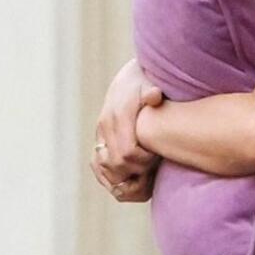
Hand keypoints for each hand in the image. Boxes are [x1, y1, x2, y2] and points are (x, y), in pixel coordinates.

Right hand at [90, 57, 164, 201]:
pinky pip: (98, 164)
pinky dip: (111, 175)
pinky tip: (128, 176)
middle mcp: (106, 125)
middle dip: (136, 170)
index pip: (127, 152)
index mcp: (119, 115)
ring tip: (143, 173)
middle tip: (152, 167)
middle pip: (116, 163)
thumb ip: (152, 93)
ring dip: (123, 175)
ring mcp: (100, 133)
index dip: (143, 161)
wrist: (130, 78)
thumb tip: (155, 95)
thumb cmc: (147, 82)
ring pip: (104, 167)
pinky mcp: (99, 138)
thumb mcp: (151, 83)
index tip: (157, 156)